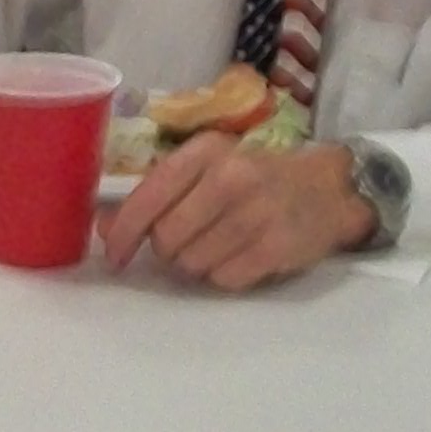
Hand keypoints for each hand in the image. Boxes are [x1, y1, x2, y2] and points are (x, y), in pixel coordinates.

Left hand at [99, 136, 374, 290]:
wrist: (328, 189)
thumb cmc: (257, 178)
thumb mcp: (208, 170)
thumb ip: (156, 194)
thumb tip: (102, 226)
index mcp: (206, 152)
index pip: (148, 197)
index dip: (123, 232)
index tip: (114, 255)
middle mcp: (231, 177)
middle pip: (166, 238)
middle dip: (168, 249)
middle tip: (188, 241)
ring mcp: (256, 212)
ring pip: (191, 263)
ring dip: (196, 264)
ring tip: (220, 245)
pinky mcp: (276, 247)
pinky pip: (223, 279)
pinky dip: (225, 275)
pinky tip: (242, 256)